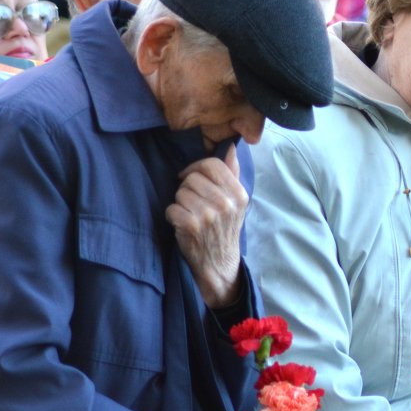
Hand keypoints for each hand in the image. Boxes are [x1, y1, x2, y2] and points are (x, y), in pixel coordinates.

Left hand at [166, 143, 247, 307]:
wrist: (219, 263)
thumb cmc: (224, 228)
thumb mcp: (236, 202)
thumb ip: (233, 174)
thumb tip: (232, 147)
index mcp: (239, 194)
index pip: (212, 164)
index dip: (196, 168)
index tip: (191, 177)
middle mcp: (226, 203)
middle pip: (193, 178)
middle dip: (188, 188)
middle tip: (193, 202)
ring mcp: (208, 215)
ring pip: (180, 192)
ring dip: (180, 203)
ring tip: (190, 214)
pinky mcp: (191, 225)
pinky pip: (171, 208)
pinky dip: (172, 216)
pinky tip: (182, 224)